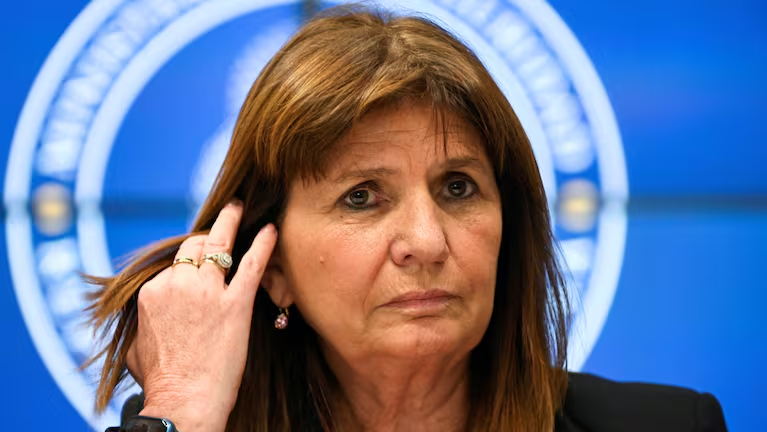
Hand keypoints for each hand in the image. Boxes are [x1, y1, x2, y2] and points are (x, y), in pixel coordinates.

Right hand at [125, 201, 276, 431]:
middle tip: (220, 230)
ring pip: (218, 246)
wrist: (183, 403)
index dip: (188, 261)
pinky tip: (271, 229)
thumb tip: (148, 315)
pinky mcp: (235, 305)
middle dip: (206, 238)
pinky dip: (263, 244)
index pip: (174, 263)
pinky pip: (252, 265)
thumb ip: (144, 320)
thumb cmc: (161, 382)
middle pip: (194, 246)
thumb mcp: (137, 344)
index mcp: (152, 292)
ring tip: (238, 208)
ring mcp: (207, 293)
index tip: (198, 260)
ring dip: (230, 223)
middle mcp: (178, 284)